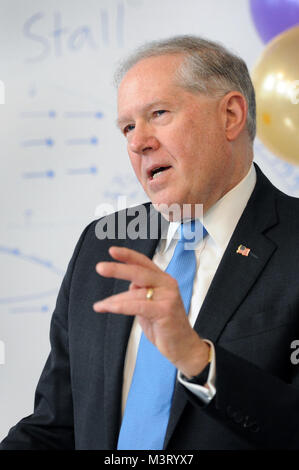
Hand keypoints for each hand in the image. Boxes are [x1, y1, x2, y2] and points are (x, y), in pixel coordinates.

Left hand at [93, 246, 209, 377]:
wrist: (182, 346)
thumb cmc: (165, 326)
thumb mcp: (149, 305)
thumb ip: (140, 292)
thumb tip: (128, 284)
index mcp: (163, 280)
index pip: (144, 263)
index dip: (128, 256)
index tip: (112, 250)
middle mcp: (167, 284)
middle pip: (139, 272)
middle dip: (118, 269)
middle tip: (100, 267)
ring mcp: (168, 297)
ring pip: (134, 293)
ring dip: (114, 300)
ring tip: (100, 305)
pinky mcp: (165, 311)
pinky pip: (137, 306)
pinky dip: (120, 306)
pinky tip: (108, 307)